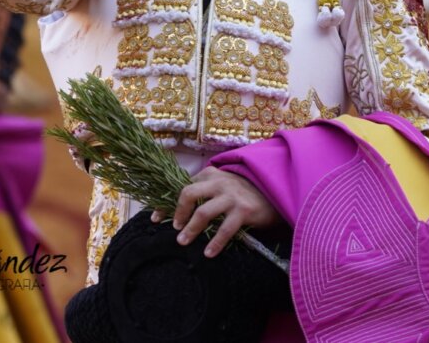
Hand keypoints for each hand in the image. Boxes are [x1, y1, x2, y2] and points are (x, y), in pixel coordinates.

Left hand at [161, 167, 279, 257]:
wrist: (274, 192)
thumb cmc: (242, 192)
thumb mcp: (222, 185)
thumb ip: (204, 191)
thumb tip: (178, 209)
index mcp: (210, 174)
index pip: (182, 187)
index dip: (166, 204)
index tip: (155, 218)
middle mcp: (219, 182)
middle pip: (188, 194)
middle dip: (177, 213)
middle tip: (174, 228)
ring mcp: (231, 196)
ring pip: (204, 212)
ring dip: (191, 229)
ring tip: (183, 242)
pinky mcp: (243, 210)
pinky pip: (225, 229)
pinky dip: (215, 242)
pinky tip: (208, 253)